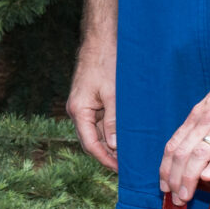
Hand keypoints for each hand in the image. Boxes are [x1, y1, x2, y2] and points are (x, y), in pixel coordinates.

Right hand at [67, 30, 117, 171]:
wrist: (102, 38)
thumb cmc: (106, 62)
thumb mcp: (113, 94)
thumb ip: (113, 120)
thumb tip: (113, 145)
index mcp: (79, 111)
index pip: (90, 144)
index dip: (105, 159)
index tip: (121, 169)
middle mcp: (78, 110)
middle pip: (92, 140)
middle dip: (109, 154)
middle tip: (129, 165)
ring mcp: (85, 104)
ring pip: (98, 130)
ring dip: (112, 141)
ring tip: (131, 152)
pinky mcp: (93, 98)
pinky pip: (102, 119)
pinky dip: (113, 128)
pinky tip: (127, 133)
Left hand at [159, 47, 209, 201]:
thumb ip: (204, 125)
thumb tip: (194, 149)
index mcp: (199, 115)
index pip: (174, 145)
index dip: (166, 168)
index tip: (164, 185)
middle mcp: (209, 119)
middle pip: (183, 153)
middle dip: (174, 179)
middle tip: (175, 199)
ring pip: (201, 153)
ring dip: (190, 178)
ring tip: (186, 195)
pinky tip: (209, 177)